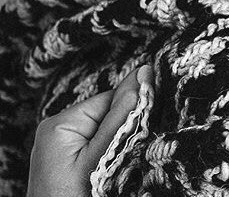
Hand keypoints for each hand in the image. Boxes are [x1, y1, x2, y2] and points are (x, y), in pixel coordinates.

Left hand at [26, 64, 153, 196]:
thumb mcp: (101, 159)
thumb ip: (122, 116)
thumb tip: (144, 72)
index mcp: (60, 124)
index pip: (112, 100)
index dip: (134, 114)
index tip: (151, 130)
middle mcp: (58, 133)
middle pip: (110, 117)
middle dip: (126, 134)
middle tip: (130, 158)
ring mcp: (62, 152)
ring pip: (108, 136)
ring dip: (121, 149)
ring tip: (122, 171)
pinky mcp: (69, 167)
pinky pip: (100, 152)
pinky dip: (113, 161)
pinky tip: (117, 175)